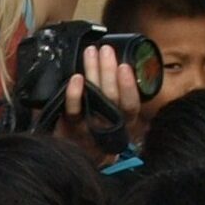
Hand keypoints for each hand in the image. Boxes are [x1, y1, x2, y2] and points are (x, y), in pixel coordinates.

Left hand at [55, 44, 142, 159]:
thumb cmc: (98, 127)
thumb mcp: (114, 115)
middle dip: (108, 70)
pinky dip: (75, 94)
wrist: (77, 154)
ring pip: (95, 99)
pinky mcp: (73, 128)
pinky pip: (74, 111)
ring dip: (93, 73)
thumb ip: (117, 94)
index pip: (131, 104)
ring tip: (91, 53)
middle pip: (112, 97)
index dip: (129, 86)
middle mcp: (111, 126)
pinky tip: (76, 78)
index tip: (124, 65)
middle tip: (105, 50)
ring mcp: (91, 128)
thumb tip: (116, 63)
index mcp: (125, 121)